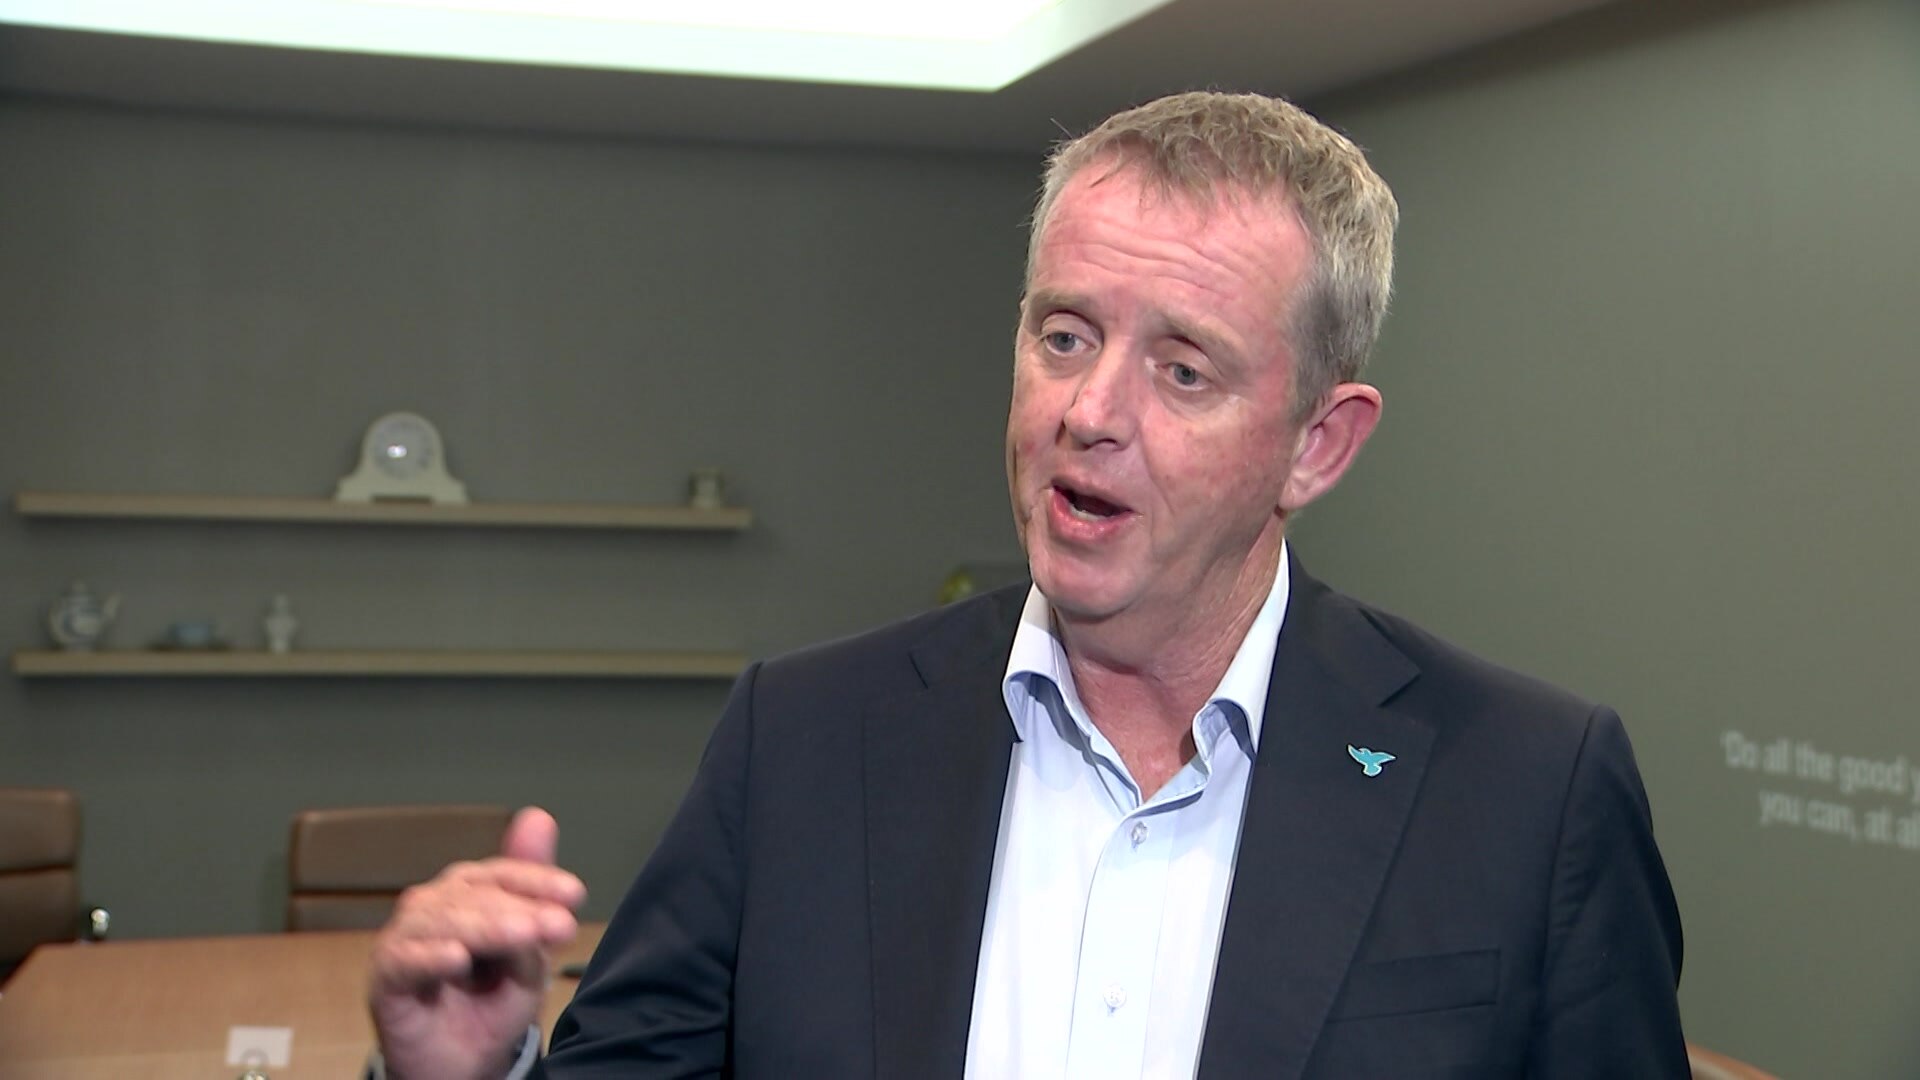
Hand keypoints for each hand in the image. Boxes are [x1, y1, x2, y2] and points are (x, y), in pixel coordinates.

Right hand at [369, 807, 586, 1079]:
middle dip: (520, 908)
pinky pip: (405, 959)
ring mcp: (407, 937)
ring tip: (520, 936)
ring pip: (442, 920)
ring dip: (485, 927)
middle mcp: (435, 905)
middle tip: (557, 925)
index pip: (503, 874)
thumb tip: (537, 816)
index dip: (537, 880)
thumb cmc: (492, 1001)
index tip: (575, 894)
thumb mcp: (529, 953)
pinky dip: (430, 957)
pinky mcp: (387, 975)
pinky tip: (457, 959)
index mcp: (471, 893)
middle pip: (474, 894)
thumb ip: (532, 896)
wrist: (465, 1062)